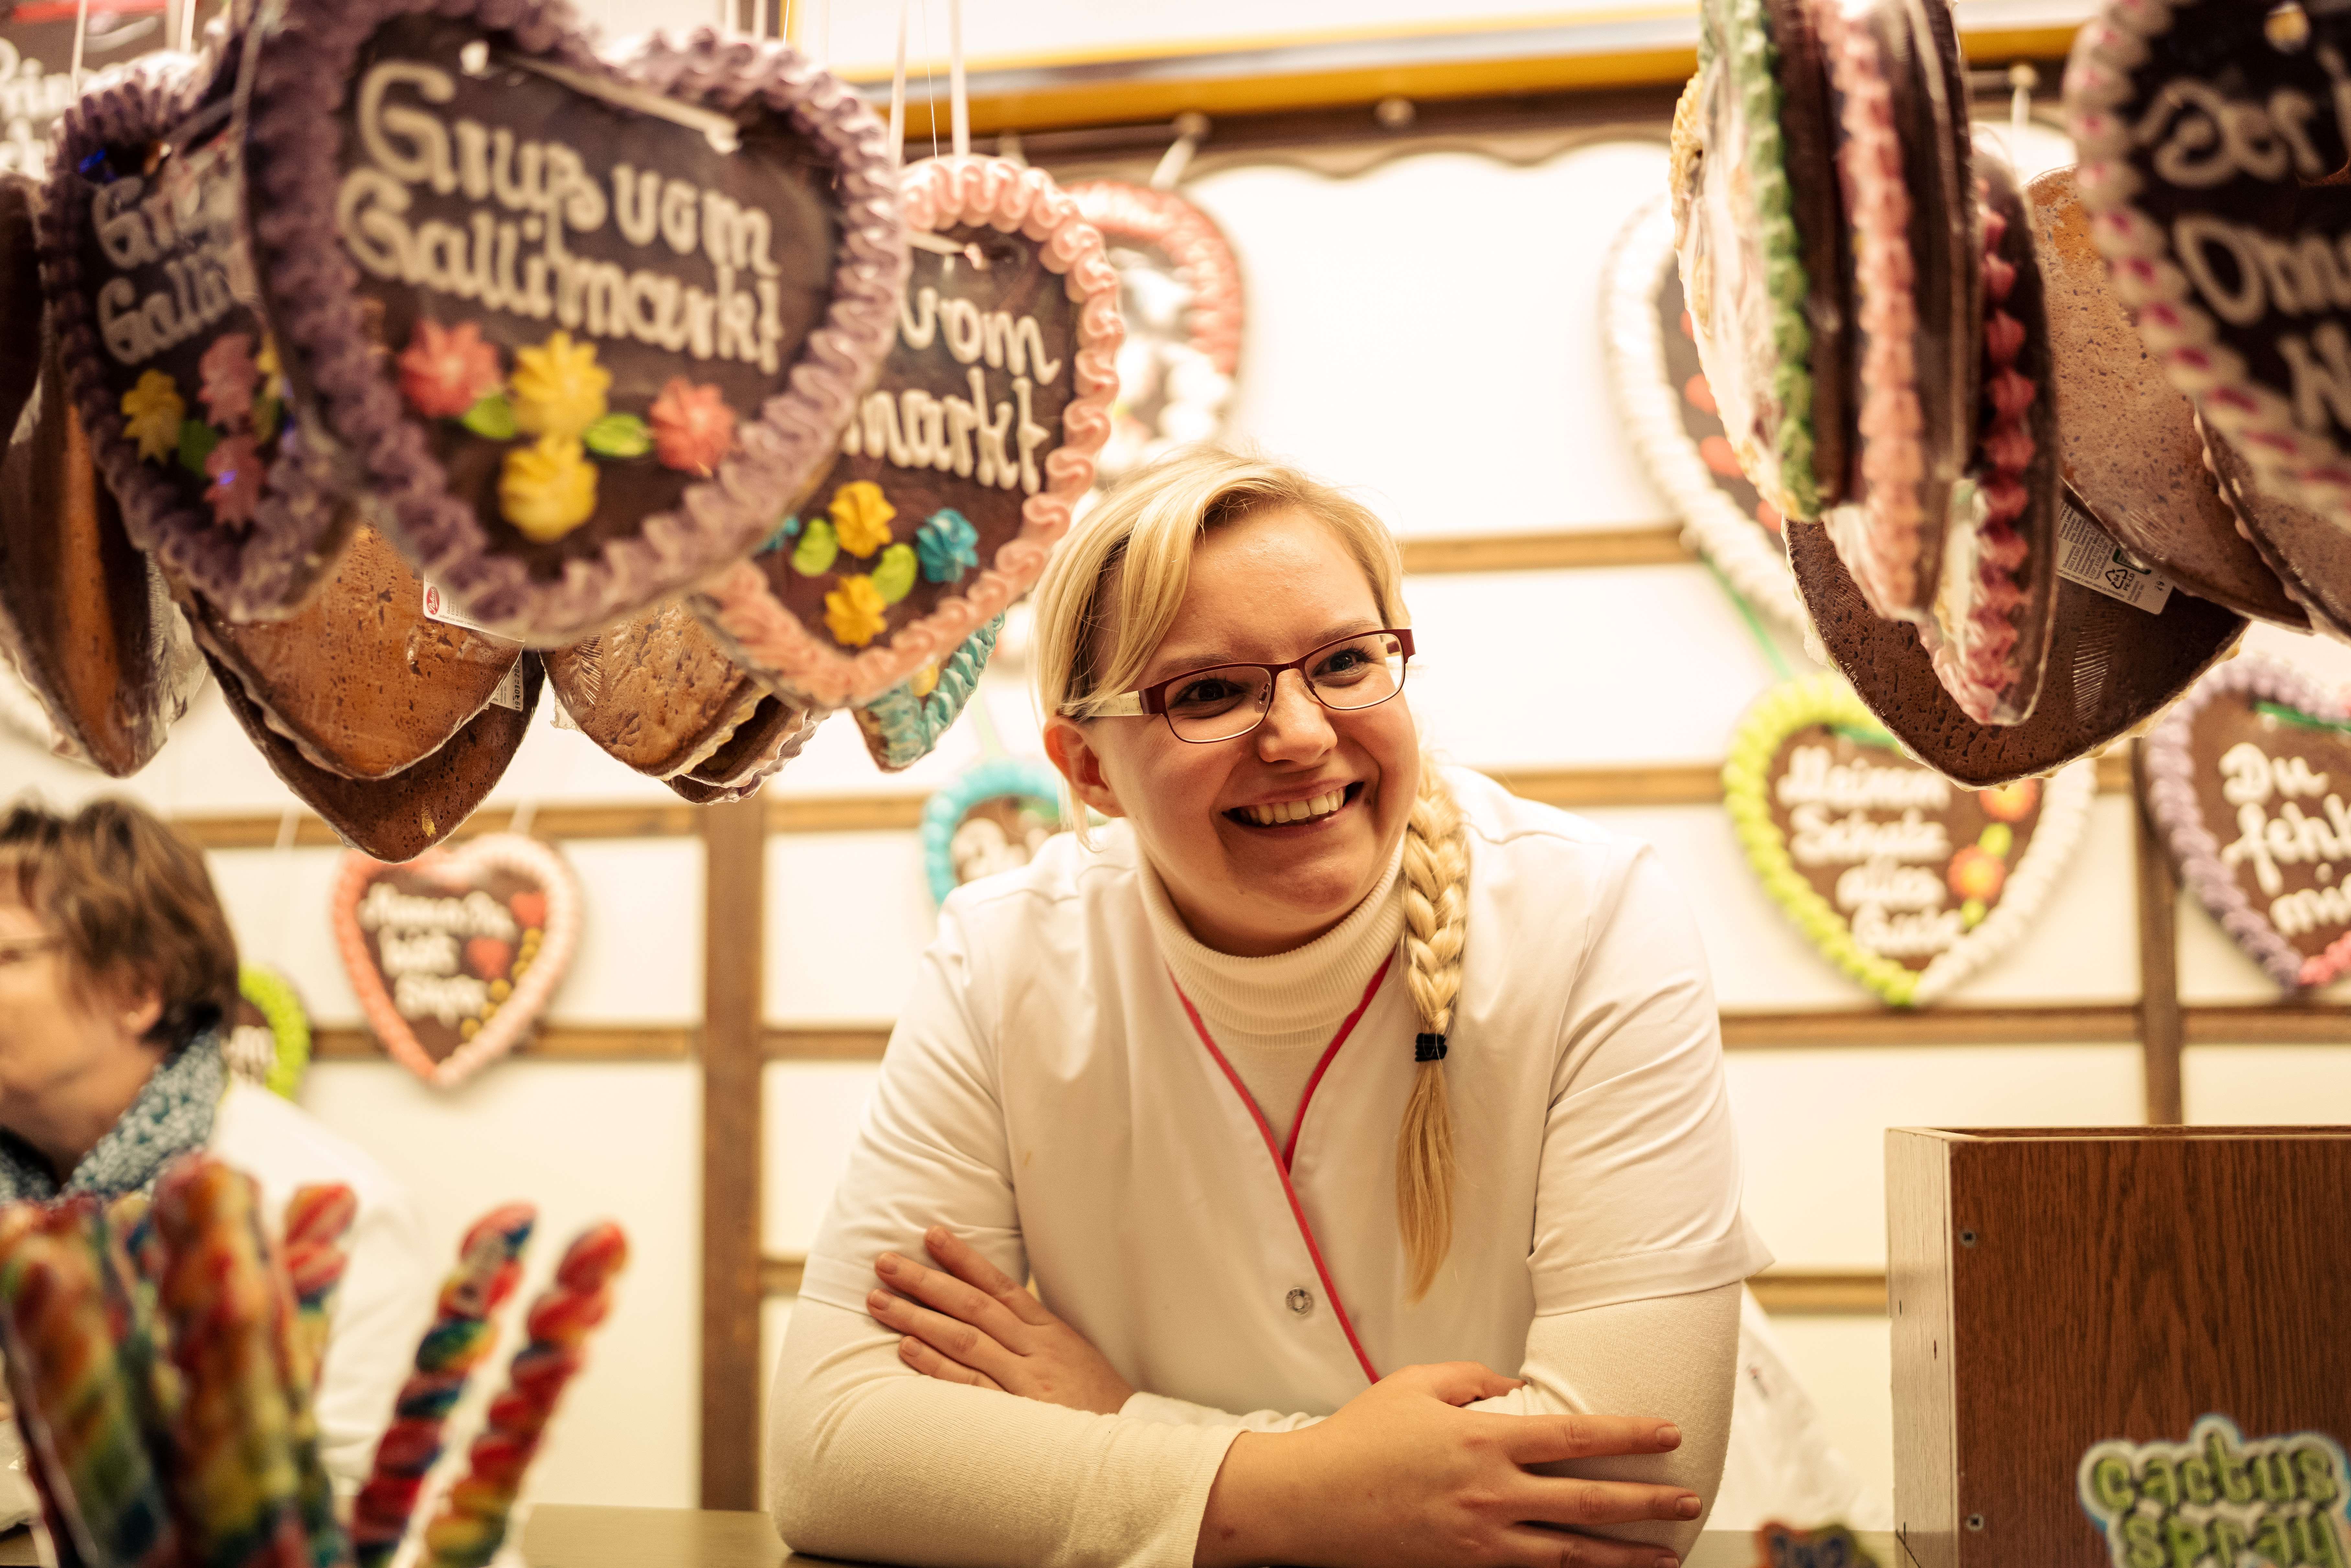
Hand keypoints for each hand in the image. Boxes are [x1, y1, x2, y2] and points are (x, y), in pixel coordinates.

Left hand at [867, 1225, 1134, 1416]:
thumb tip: (991, 1311)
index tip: (931, 1234)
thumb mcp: (1072, 1358)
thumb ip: (1033, 1335)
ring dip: (918, 1317)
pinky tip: (906, 1348)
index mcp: (1050, 1332)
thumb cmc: (1094, 1404)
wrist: (1126, 1451)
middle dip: (926, 1280)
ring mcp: (1026, 1380)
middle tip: (885, 1262)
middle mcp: (1036, 1349)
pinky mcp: (1016, 1413)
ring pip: (965, 1339)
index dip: (964, 1258)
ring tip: (879, 1301)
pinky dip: (936, 1365)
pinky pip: (969, 1384)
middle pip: (973, 1305)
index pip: (1000, 1285)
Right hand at [1196, 1362, 1695, 1567]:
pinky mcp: (1466, 1565)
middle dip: (1648, 1503)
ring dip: (1625, 1555)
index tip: (1669, 1434)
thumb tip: (1515, 1389)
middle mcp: (1492, 1494)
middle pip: (1590, 1502)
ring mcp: (1481, 1538)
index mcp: (1484, 1440)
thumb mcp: (1417, 1384)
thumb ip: (1473, 1378)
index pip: (1577, 1437)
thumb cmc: (1360, 1438)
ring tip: (1665, 1555)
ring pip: (1572, 1553)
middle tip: (1689, 1500)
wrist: (1313, 1501)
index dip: (1630, 1436)